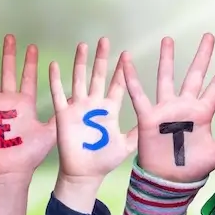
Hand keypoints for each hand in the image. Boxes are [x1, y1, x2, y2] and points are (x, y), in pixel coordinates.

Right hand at [0, 35, 56, 178]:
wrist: (10, 170)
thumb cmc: (30, 154)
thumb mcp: (50, 130)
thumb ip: (60, 113)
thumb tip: (75, 98)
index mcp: (25, 103)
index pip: (27, 77)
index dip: (30, 62)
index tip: (32, 46)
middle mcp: (8, 101)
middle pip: (8, 72)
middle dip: (9, 55)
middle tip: (9, 37)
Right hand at [50, 38, 137, 180]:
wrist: (85, 174)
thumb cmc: (105, 160)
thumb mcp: (127, 144)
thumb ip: (140, 132)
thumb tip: (160, 123)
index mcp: (110, 109)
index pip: (117, 85)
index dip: (121, 70)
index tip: (125, 53)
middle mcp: (95, 104)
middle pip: (98, 76)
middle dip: (101, 58)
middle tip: (105, 40)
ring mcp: (79, 108)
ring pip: (79, 79)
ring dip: (80, 63)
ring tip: (83, 45)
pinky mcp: (64, 115)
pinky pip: (59, 95)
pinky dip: (56, 80)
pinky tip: (54, 65)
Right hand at [125, 34, 214, 182]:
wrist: (169, 182)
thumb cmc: (192, 167)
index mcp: (203, 113)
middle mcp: (186, 106)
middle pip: (195, 75)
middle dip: (203, 56)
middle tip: (210, 36)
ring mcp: (167, 110)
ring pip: (167, 78)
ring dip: (167, 59)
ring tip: (168, 39)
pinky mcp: (148, 117)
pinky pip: (138, 94)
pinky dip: (131, 78)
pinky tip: (126, 60)